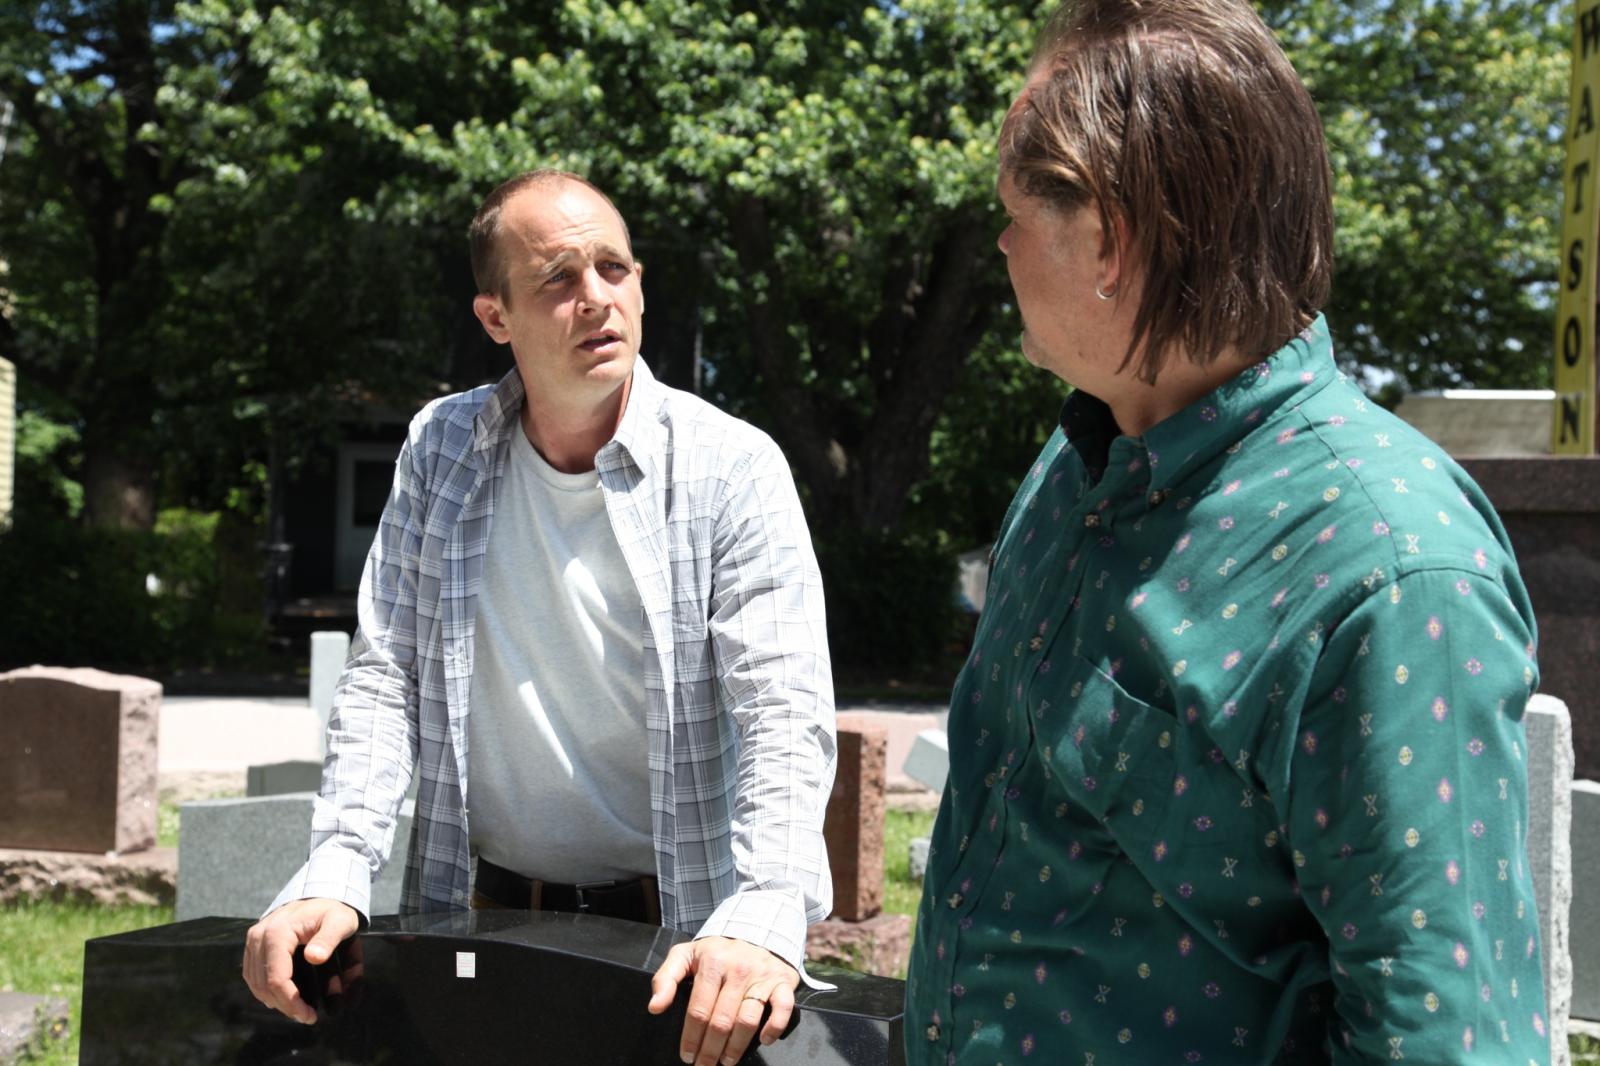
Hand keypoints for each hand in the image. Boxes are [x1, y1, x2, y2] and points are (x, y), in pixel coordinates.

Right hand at [242, 897, 359, 1023]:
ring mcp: (252, 940)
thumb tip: (315, 958)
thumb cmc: (332, 910)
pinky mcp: (252, 944)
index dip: (291, 1002)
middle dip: (284, 1006)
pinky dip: (264, 990)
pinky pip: (252, 974)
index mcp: (277, 932)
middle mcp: (258, 936)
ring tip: (296, 1010)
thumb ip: (329, 939)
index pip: (277, 979)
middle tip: (306, 1017)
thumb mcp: (340, 921)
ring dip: (274, 1001)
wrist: (318, 895)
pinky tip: (281, 998)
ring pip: (255, 983)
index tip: (309, 1016)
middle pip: (264, 985)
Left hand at [647, 936, 799, 1065]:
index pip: (698, 1010)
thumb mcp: (686, 955)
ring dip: (735, 1047)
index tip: (687, 1055)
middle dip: (710, 1050)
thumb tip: (655, 1007)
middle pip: (721, 1021)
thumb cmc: (717, 951)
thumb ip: (665, 978)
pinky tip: (763, 1040)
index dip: (691, 1038)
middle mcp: (738, 969)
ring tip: (726, 1061)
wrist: (756, 930)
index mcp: (712, 962)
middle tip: (703, 1065)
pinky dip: (774, 1027)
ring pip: (748, 1020)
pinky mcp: (783, 981)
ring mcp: (762, 975)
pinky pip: (783, 1008)